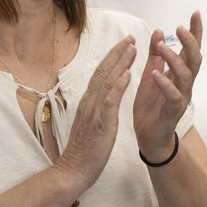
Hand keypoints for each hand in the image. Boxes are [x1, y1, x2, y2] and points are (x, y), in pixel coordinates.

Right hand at [56, 37, 135, 188]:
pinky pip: (109, 101)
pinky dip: (118, 86)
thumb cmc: (84, 150)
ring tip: (132, 47)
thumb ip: (96, 107)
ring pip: (106, 81)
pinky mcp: (100, 123)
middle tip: (131, 36)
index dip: (113, 57)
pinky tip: (127, 75)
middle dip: (118, 52)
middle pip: (103, 71)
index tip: (125, 44)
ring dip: (120, 63)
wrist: (73, 171)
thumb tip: (102, 94)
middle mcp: (89, 102)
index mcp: (89, 102)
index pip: (101, 74)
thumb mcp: (92, 123)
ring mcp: (93, 112)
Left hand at [134, 14, 202, 160]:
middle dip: (190, 42)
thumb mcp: (150, 75)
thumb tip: (158, 30)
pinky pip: (172, 96)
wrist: (149, 137)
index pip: (191, 49)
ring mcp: (181, 97)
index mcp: (180, 74)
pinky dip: (165, 84)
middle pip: (195, 59)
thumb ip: (155, 55)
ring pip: (186, 75)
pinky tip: (156, 74)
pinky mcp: (172, 111)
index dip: (195, 32)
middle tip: (180, 28)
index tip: (195, 13)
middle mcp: (185, 84)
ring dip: (174, 59)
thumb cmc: (152, 106)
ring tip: (161, 47)